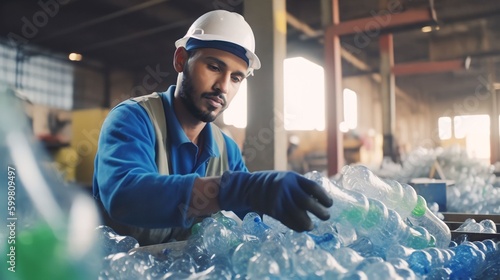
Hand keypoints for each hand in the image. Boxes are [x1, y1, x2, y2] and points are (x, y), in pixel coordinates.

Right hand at [218, 171, 332, 231]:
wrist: (247, 186)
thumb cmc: (271, 183)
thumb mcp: (285, 178)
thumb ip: (298, 186)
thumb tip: (318, 200)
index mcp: (292, 177)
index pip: (313, 187)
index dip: (324, 197)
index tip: (330, 204)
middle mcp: (286, 187)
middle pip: (308, 202)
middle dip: (320, 212)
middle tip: (326, 216)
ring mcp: (278, 198)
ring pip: (299, 214)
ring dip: (308, 223)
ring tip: (312, 226)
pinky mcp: (272, 209)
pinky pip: (287, 221)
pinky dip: (296, 227)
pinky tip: (301, 229)